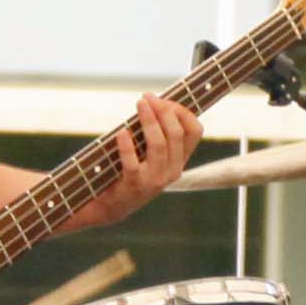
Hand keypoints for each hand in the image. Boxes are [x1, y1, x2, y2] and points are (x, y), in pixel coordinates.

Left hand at [76, 96, 202, 227]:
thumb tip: (152, 102)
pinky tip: (121, 132)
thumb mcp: (150, 157)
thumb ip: (156, 135)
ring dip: (148, 120)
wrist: (111, 207)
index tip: (165, 99)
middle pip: (176, 133)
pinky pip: (132, 161)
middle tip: (148, 97)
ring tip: (139, 104)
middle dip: (163, 110)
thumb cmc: (127, 173)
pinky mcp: (134, 184)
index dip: (182, 111)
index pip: (195, 131)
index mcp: (179, 161)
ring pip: (159, 143)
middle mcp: (172, 171)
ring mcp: (154, 179)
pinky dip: (126, 144)